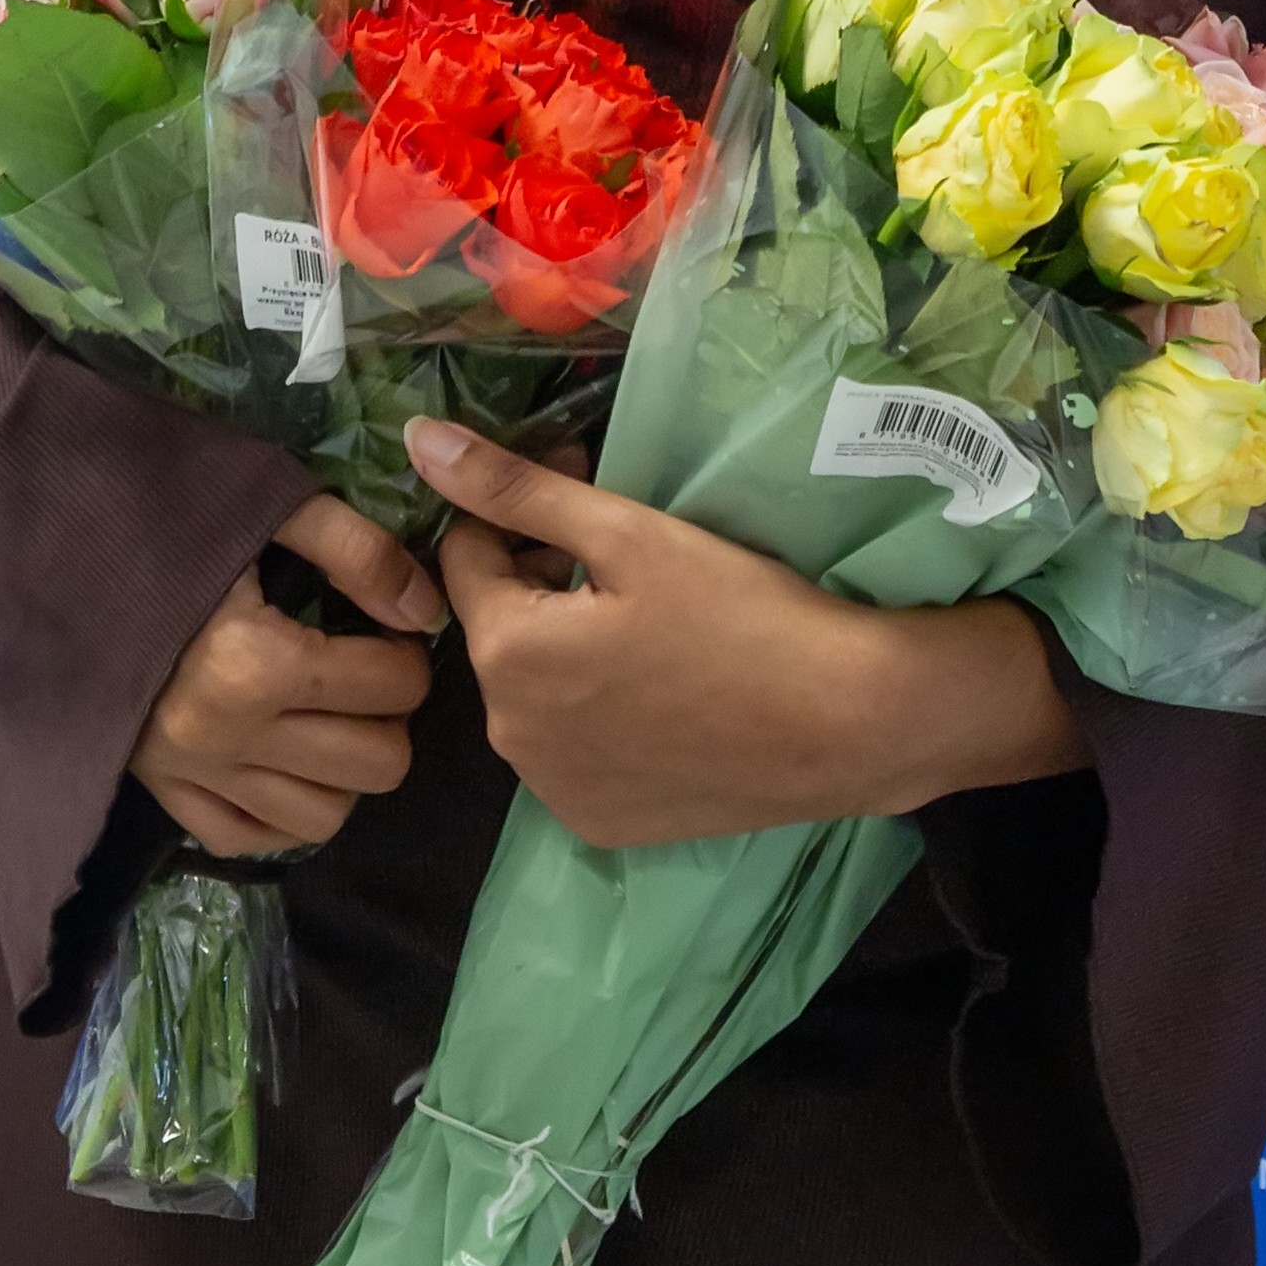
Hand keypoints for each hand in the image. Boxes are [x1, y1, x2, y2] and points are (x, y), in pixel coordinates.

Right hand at [129, 493, 441, 857]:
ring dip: (346, 768)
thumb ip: (358, 552)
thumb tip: (425, 612)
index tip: (387, 630)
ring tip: (330, 717)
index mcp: (259, 663)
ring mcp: (194, 774)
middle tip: (365, 675)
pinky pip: (251, 838)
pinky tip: (285, 759)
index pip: (393, 686)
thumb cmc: (169, 517)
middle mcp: (229, 736)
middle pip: (377, 763)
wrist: (56, 541)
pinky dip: (284, 808)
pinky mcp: (163, 793)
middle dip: (389, 716)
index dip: (408, 654)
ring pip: (326, 816)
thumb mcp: (269, 506)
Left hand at [411, 417, 1087, 849]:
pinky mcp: (599, 825)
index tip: (591, 503)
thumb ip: (515, 488)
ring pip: (534, 692)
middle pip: (500, 628)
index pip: (466, 554)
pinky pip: (572, 752)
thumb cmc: (739, 611)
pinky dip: (599, 718)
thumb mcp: (626, 533)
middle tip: (632, 565)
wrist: (845, 723)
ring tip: (653, 631)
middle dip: (542, 585)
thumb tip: (420, 440)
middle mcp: (507, 735)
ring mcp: (552, 791)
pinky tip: (663, 696)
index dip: (523, 517)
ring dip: (568, 652)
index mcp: (505, 652)